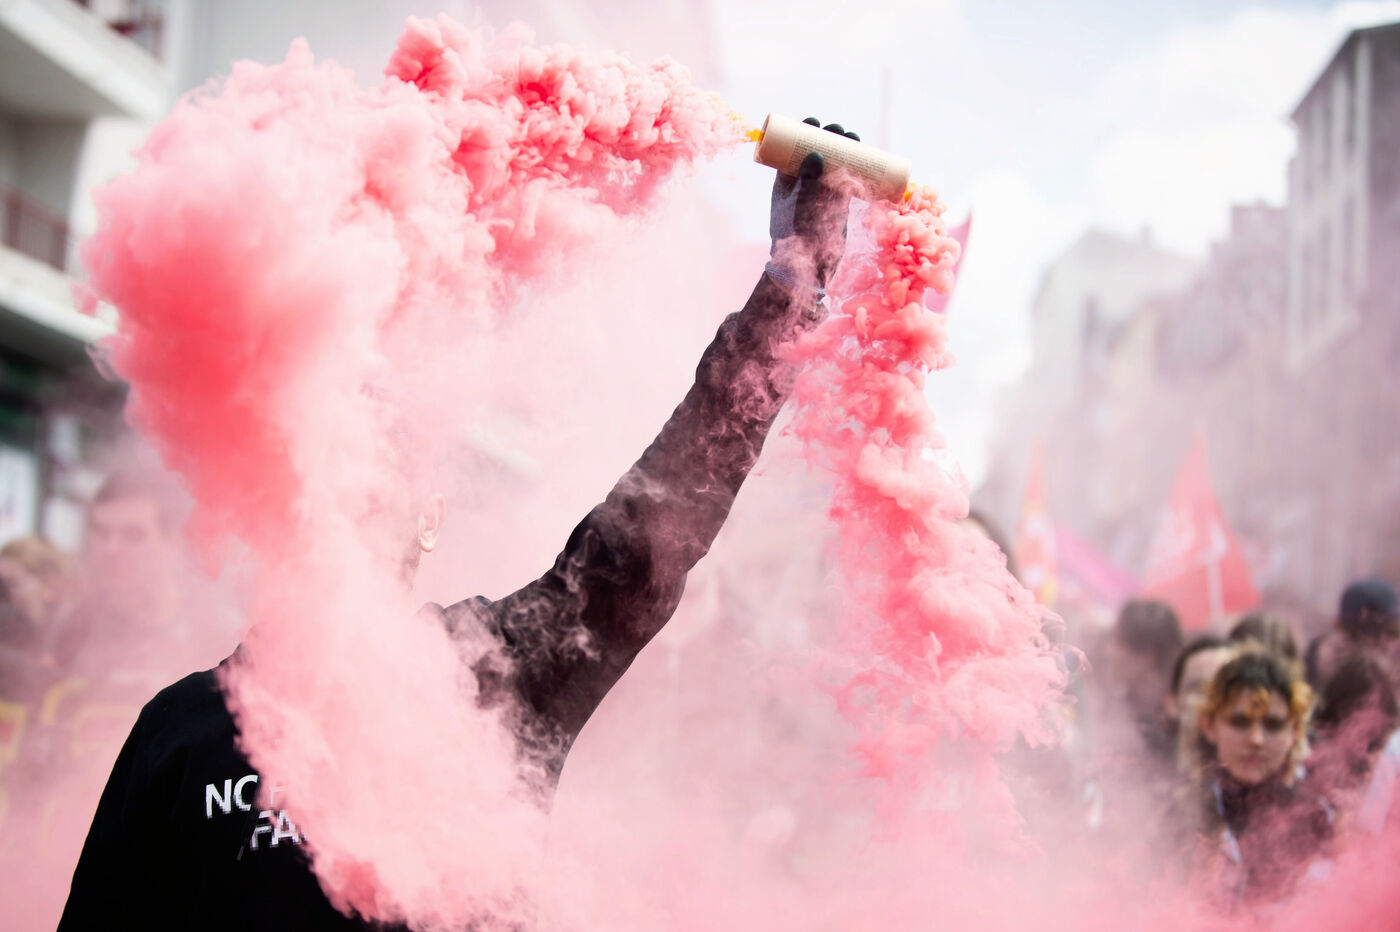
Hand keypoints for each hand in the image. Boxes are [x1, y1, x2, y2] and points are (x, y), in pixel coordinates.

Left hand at [767, 118, 859, 295]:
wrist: (808, 264)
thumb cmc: (797, 235)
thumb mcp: (798, 205)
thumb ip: (807, 182)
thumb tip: (815, 154)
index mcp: (786, 180)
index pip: (793, 148)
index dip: (803, 132)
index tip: (813, 123)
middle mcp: (804, 182)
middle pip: (817, 151)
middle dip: (829, 137)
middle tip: (839, 130)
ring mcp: (821, 191)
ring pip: (834, 163)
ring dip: (844, 148)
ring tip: (855, 138)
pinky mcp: (837, 201)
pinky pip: (847, 178)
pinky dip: (855, 167)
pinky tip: (865, 155)